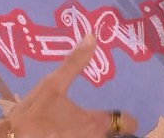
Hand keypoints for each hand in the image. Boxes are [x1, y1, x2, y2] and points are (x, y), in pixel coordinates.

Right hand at [7, 35, 137, 137]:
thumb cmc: (35, 111)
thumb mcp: (52, 83)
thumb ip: (75, 62)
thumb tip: (92, 36)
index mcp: (94, 122)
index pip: (128, 124)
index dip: (127, 118)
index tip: (122, 113)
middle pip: (116, 137)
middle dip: (113, 131)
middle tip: (104, 121)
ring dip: (98, 134)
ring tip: (83, 126)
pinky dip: (81, 137)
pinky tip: (67, 132)